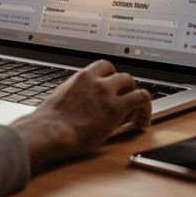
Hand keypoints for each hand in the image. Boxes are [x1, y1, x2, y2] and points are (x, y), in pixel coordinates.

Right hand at [11, 59, 151, 172]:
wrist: (50, 130)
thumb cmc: (49, 121)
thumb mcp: (62, 98)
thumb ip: (75, 94)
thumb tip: (78, 102)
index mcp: (81, 77)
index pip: (104, 66)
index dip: (112, 77)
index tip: (113, 88)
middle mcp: (95, 80)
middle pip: (120, 75)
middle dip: (125, 89)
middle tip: (124, 104)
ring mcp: (106, 92)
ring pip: (133, 84)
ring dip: (135, 97)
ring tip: (135, 113)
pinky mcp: (116, 108)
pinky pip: (142, 100)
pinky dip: (146, 110)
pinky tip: (142, 122)